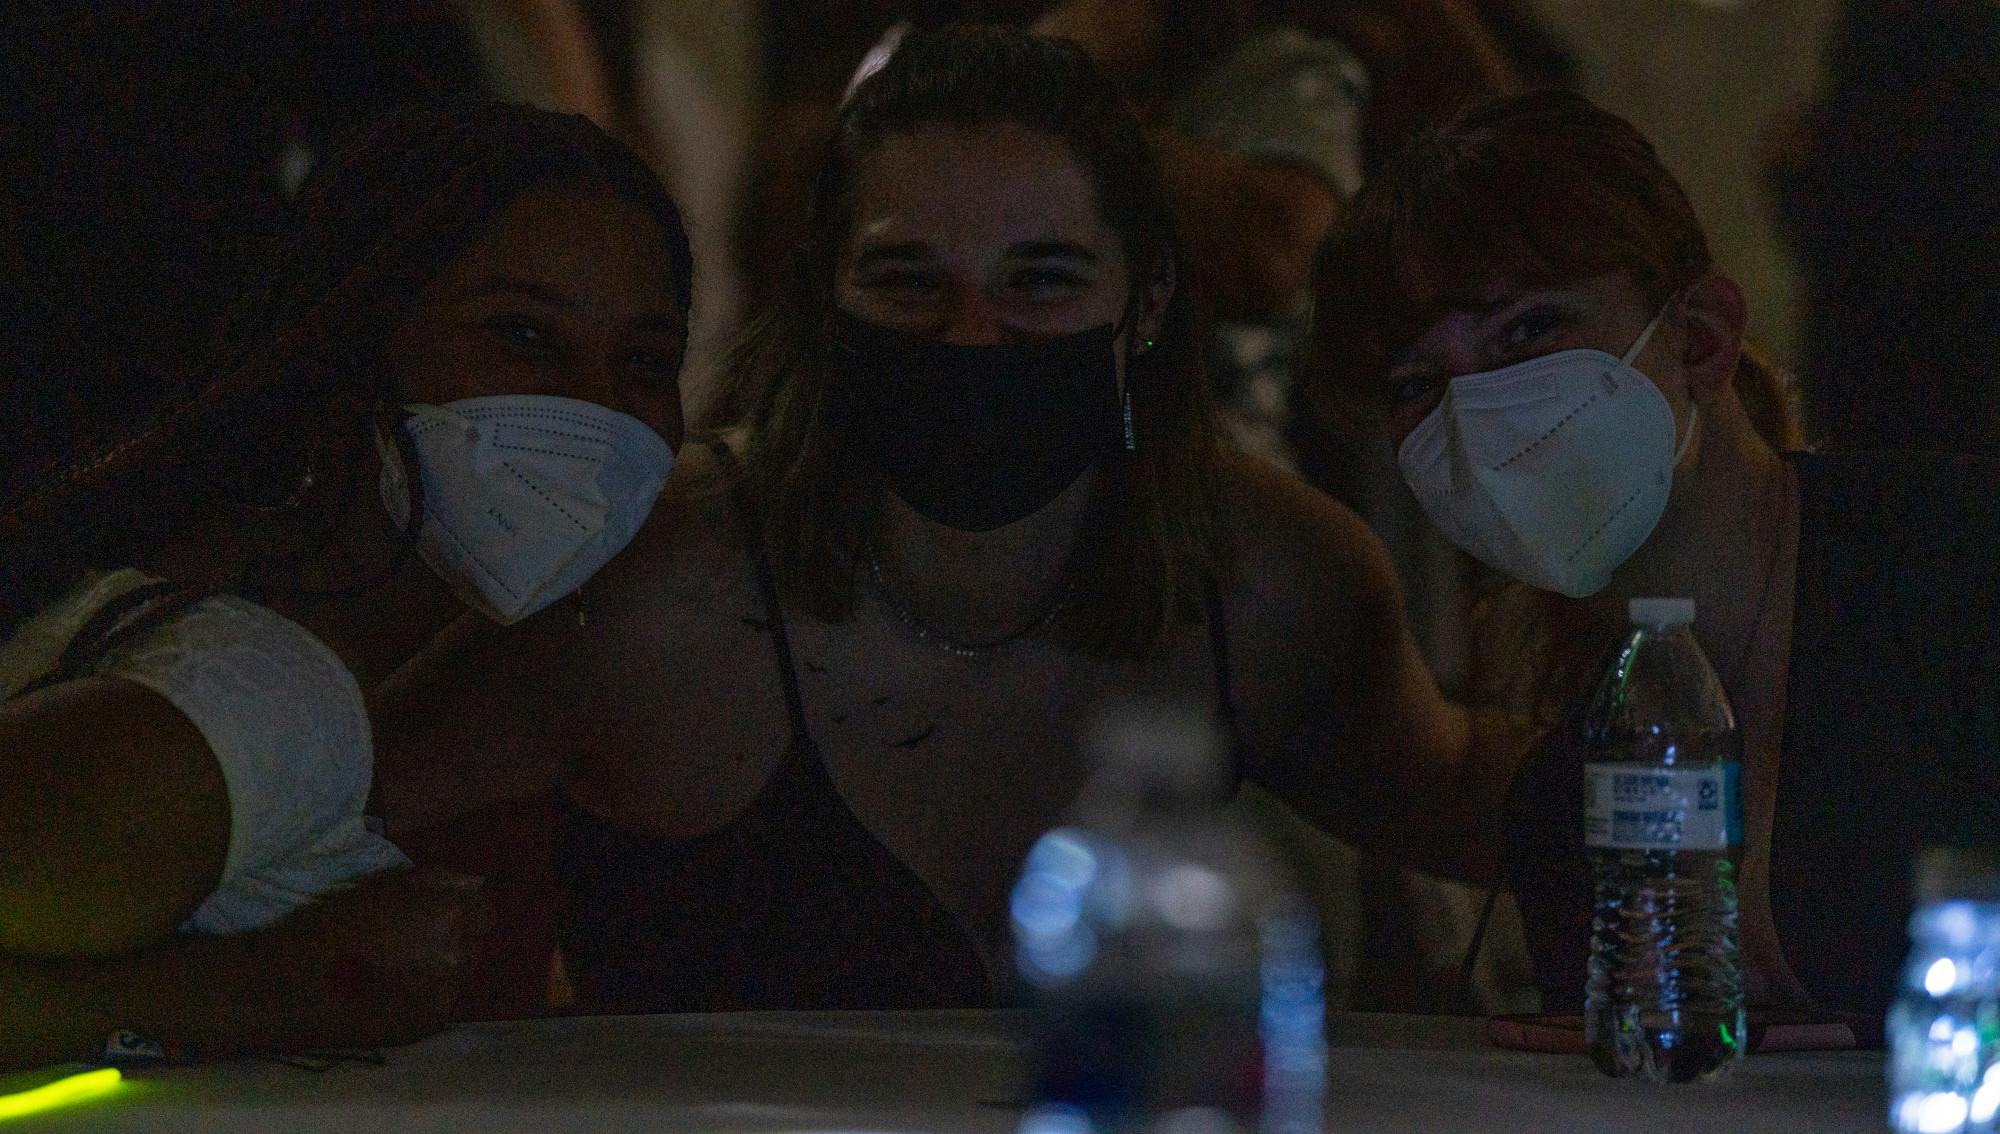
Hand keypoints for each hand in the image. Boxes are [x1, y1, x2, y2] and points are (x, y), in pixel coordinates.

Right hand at [264, 866, 495, 1050]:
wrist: (290, 988)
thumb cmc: (331, 926)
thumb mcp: (383, 887)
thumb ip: (437, 881)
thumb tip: (475, 885)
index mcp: (446, 917)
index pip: (486, 914)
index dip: (464, 914)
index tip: (440, 917)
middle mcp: (454, 958)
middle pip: (476, 947)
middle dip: (455, 943)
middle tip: (415, 944)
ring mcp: (443, 997)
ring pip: (459, 978)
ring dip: (441, 972)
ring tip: (400, 971)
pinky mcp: (427, 1027)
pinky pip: (440, 1005)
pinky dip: (425, 998)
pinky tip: (391, 994)